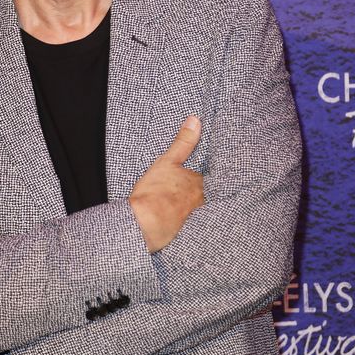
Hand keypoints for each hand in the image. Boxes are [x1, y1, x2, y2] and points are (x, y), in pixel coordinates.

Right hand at [129, 115, 203, 252]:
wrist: (145, 223)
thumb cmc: (155, 193)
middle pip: (208, 196)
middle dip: (206, 194)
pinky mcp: (186, 233)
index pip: (209, 179)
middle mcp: (201, 202)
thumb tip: (195, 120)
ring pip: (202, 211)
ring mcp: (195, 219)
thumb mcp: (167, 162)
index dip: (207, 178)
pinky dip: (192, 224)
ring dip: (200, 209)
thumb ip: (183, 142)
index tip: (209, 177)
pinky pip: (193, 227)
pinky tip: (187, 226)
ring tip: (195, 208)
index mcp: (198, 184)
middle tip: (201, 194)